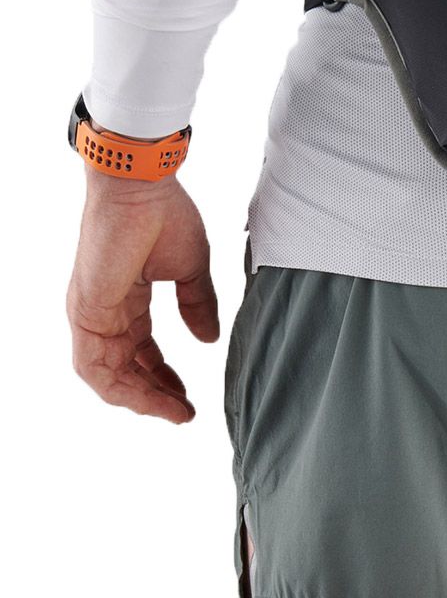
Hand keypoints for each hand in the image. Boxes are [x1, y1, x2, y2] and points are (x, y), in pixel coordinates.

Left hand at [66, 165, 219, 422]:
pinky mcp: (87, 312)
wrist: (141, 185)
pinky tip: (149, 397)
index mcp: (125, 299)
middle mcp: (103, 311)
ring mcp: (91, 313)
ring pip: (106, 376)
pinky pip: (94, 366)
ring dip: (139, 398)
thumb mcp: (190, 268)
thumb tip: (209, 339)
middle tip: (183, 412)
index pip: (142, 350)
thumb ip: (197, 305)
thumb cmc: (163, 213)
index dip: (164, 376)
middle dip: (154, 394)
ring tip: (173, 411)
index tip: (189, 397)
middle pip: (124, 369)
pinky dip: (119, 388)